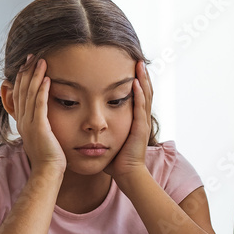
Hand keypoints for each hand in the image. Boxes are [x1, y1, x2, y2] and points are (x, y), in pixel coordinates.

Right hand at [6, 56, 65, 172]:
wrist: (48, 172)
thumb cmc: (49, 156)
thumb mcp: (40, 136)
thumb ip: (38, 123)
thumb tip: (39, 115)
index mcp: (22, 121)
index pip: (19, 94)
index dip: (22, 78)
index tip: (27, 64)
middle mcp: (23, 120)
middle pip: (22, 91)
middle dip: (26, 72)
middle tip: (31, 56)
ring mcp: (30, 124)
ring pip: (30, 95)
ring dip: (35, 76)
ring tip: (40, 61)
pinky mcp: (40, 127)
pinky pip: (40, 105)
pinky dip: (42, 91)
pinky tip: (47, 79)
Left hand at [106, 61, 152, 182]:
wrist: (126, 174)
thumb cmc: (116, 159)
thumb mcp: (109, 138)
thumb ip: (102, 128)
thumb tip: (88, 121)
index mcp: (135, 119)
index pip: (138, 95)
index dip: (136, 80)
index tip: (132, 66)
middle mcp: (140, 118)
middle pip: (145, 91)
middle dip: (142, 75)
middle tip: (138, 59)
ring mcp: (142, 123)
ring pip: (145, 96)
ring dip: (143, 79)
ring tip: (140, 65)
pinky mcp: (140, 128)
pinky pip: (140, 108)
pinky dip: (139, 94)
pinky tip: (136, 83)